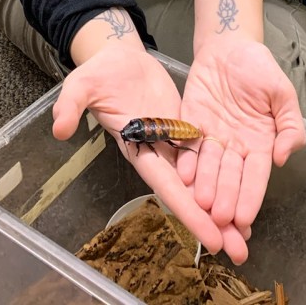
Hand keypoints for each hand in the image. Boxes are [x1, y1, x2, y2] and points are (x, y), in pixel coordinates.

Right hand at [51, 46, 249, 260]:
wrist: (117, 55)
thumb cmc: (99, 72)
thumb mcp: (81, 84)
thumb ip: (70, 105)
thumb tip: (58, 129)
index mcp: (137, 147)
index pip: (165, 185)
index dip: (187, 210)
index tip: (209, 236)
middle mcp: (157, 151)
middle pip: (188, 191)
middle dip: (211, 221)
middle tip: (239, 250)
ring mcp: (172, 140)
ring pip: (200, 179)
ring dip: (221, 203)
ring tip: (246, 232)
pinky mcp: (184, 125)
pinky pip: (206, 155)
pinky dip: (222, 174)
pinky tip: (242, 189)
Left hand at [176, 36, 305, 259]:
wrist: (229, 46)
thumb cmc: (259, 69)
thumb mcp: (283, 93)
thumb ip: (290, 125)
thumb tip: (282, 157)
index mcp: (260, 143)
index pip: (256, 176)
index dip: (250, 196)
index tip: (245, 217)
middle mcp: (234, 146)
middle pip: (230, 177)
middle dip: (226, 198)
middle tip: (220, 218)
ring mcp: (211, 136)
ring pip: (208, 167)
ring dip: (205, 185)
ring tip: (202, 202)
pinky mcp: (189, 123)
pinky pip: (187, 145)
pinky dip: (185, 160)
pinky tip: (183, 174)